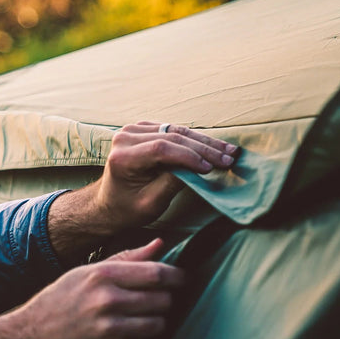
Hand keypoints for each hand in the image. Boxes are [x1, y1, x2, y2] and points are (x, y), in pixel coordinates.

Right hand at [13, 238, 183, 338]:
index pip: (156, 274)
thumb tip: (160, 244)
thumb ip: (126, 259)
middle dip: (163, 301)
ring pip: (158, 325)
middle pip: (162, 300)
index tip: (182, 279)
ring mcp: (110, 330)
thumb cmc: (59, 301)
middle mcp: (107, 302)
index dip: (176, 277)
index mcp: (102, 276)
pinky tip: (122, 336)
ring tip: (136, 320)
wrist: (31, 338)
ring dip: (154, 322)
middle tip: (152, 302)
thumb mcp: (86, 273)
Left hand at [95, 121, 237, 229]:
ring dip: (204, 142)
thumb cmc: (127, 209)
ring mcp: (133, 130)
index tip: (212, 168)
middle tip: (230, 158)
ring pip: (176, 131)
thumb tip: (199, 168)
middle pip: (172, 137)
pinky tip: (214, 146)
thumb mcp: (150, 203)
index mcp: (122, 157)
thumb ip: (172, 183)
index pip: (162, 149)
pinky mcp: (143, 129)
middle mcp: (125, 137)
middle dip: (204, 149)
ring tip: (229, 151)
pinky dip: (194, 140)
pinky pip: (173, 131)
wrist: (109, 204)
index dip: (190, 157)